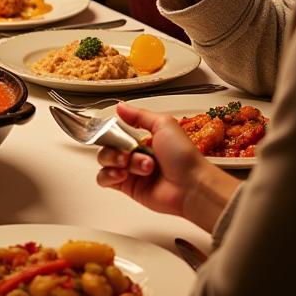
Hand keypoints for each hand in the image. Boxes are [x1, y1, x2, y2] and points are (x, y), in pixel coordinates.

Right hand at [96, 103, 236, 231]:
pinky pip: (104, 179)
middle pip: (108, 146)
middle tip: (129, 151)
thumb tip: (120, 107)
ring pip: (105, 161)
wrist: (191, 186)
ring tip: (135, 166)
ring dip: (115, 160)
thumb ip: (139, 115)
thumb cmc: (183, 157)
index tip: (114, 131)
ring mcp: (131, 171)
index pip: (116, 132)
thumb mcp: (164, 124)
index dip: (112, 132)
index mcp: (143, 139)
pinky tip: (122, 174)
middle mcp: (136, 154)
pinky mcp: (128, 188)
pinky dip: (108, 175)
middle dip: (115, 148)